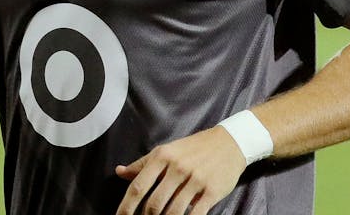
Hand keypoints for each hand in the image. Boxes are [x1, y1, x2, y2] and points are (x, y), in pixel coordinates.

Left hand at [114, 125, 246, 214]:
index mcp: (163, 156)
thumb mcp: (166, 150)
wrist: (230, 142)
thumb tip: (119, 172)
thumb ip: (143, 164)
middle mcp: (178, 167)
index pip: (138, 187)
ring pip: (173, 212)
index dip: (126, 207)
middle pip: (154, 204)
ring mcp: (196, 180)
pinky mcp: (212, 191)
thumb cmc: (193, 148)